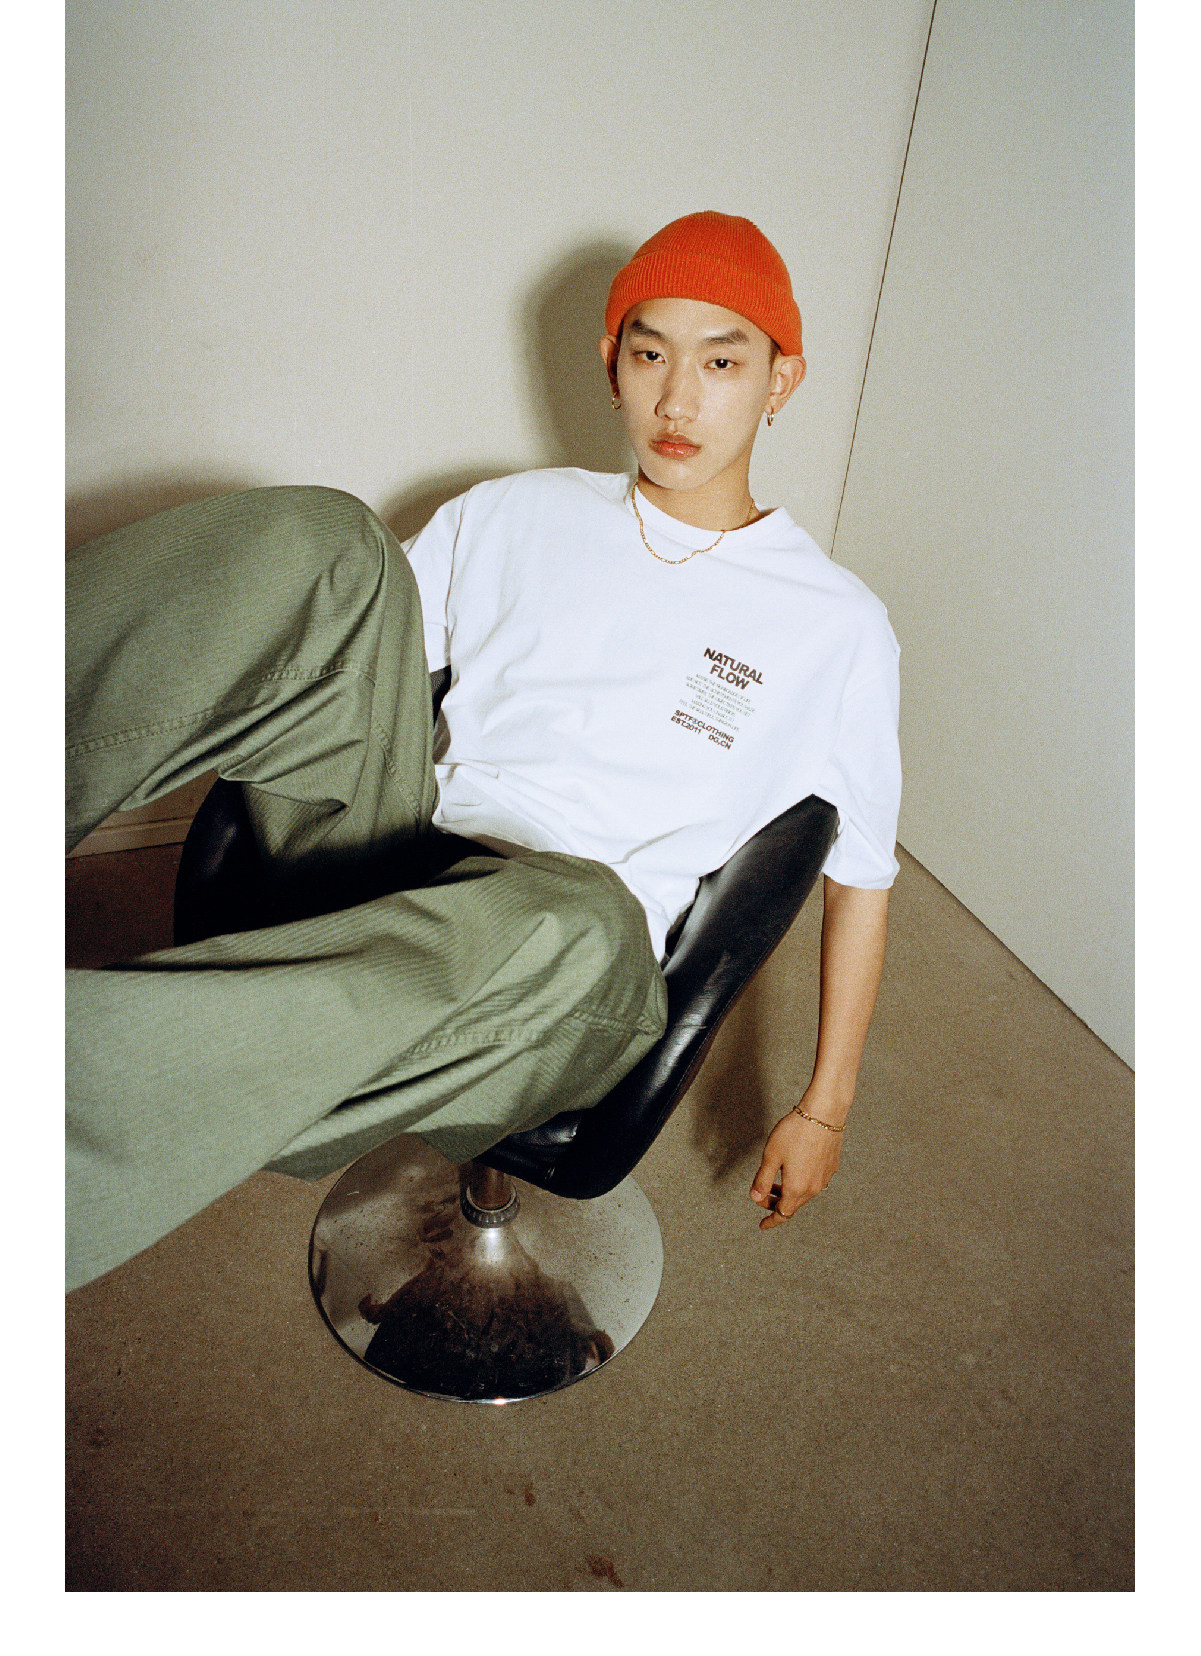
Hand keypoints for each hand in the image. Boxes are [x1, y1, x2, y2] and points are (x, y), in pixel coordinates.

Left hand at [749, 1101, 843, 1229]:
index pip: (782, 1214)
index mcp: (796, 1188)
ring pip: (804, 1194)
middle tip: (763, 1195)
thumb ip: (762, 1180)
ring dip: (789, 1193)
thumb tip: (755, 1197)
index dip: (771, 1221)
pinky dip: (801, 1182)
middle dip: (776, 1204)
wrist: (824, 1113)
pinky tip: (795, 1168)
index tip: (762, 1224)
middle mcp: (813, 1187)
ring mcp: (825, 1178)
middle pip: (793, 1205)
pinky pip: (814, 1182)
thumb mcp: (771, 1155)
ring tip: (777, 1180)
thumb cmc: (795, 1132)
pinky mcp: (831, 1167)